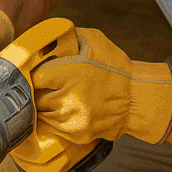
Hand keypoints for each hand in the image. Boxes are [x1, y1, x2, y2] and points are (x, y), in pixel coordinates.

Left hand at [13, 27, 171, 166]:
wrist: (137, 99)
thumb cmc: (116, 68)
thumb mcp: (95, 41)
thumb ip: (68, 37)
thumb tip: (46, 38)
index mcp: (72, 73)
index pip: (35, 76)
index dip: (36, 72)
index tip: (40, 71)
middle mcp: (70, 99)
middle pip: (35, 96)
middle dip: (40, 88)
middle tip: (50, 83)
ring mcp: (72, 119)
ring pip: (41, 112)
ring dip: (46, 103)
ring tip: (60, 94)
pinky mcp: (75, 134)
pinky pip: (52, 126)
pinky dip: (55, 116)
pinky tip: (67, 107)